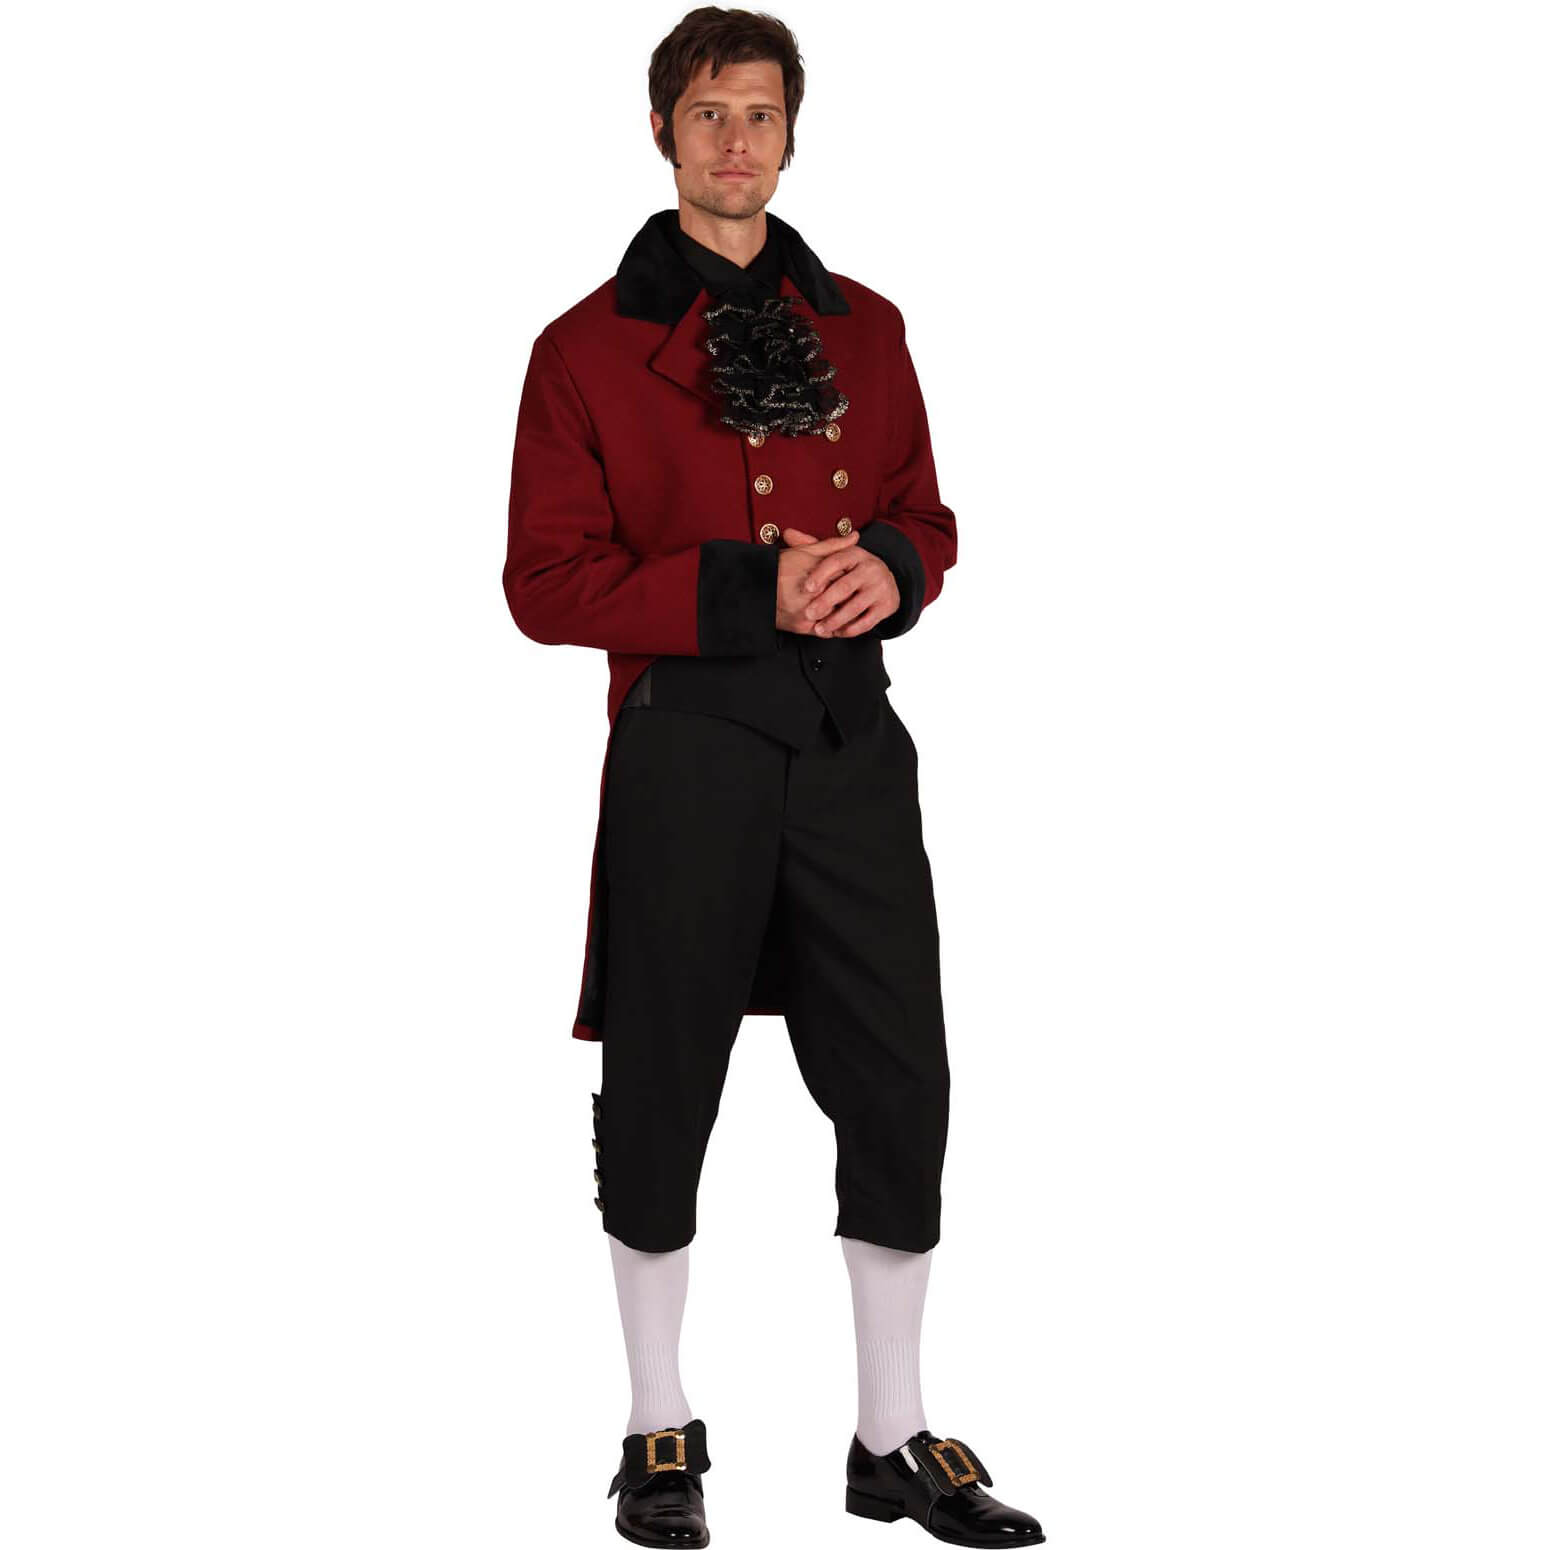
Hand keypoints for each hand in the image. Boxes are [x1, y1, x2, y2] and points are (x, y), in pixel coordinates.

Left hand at [780, 526, 899, 637]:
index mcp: (855, 554)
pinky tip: (837, 633)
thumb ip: (812, 546)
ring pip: (856, 606)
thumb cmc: (853, 569)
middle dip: (825, 602)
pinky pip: (867, 621)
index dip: (821, 574)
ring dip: (836, 620)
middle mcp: (871, 568)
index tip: (806, 588)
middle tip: (809, 614)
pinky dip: (851, 629)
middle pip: (846, 586)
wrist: (887, 581)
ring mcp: (880, 588)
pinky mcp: (887, 606)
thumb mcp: (837, 555)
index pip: (837, 561)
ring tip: (819, 629)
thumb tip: (787, 534)